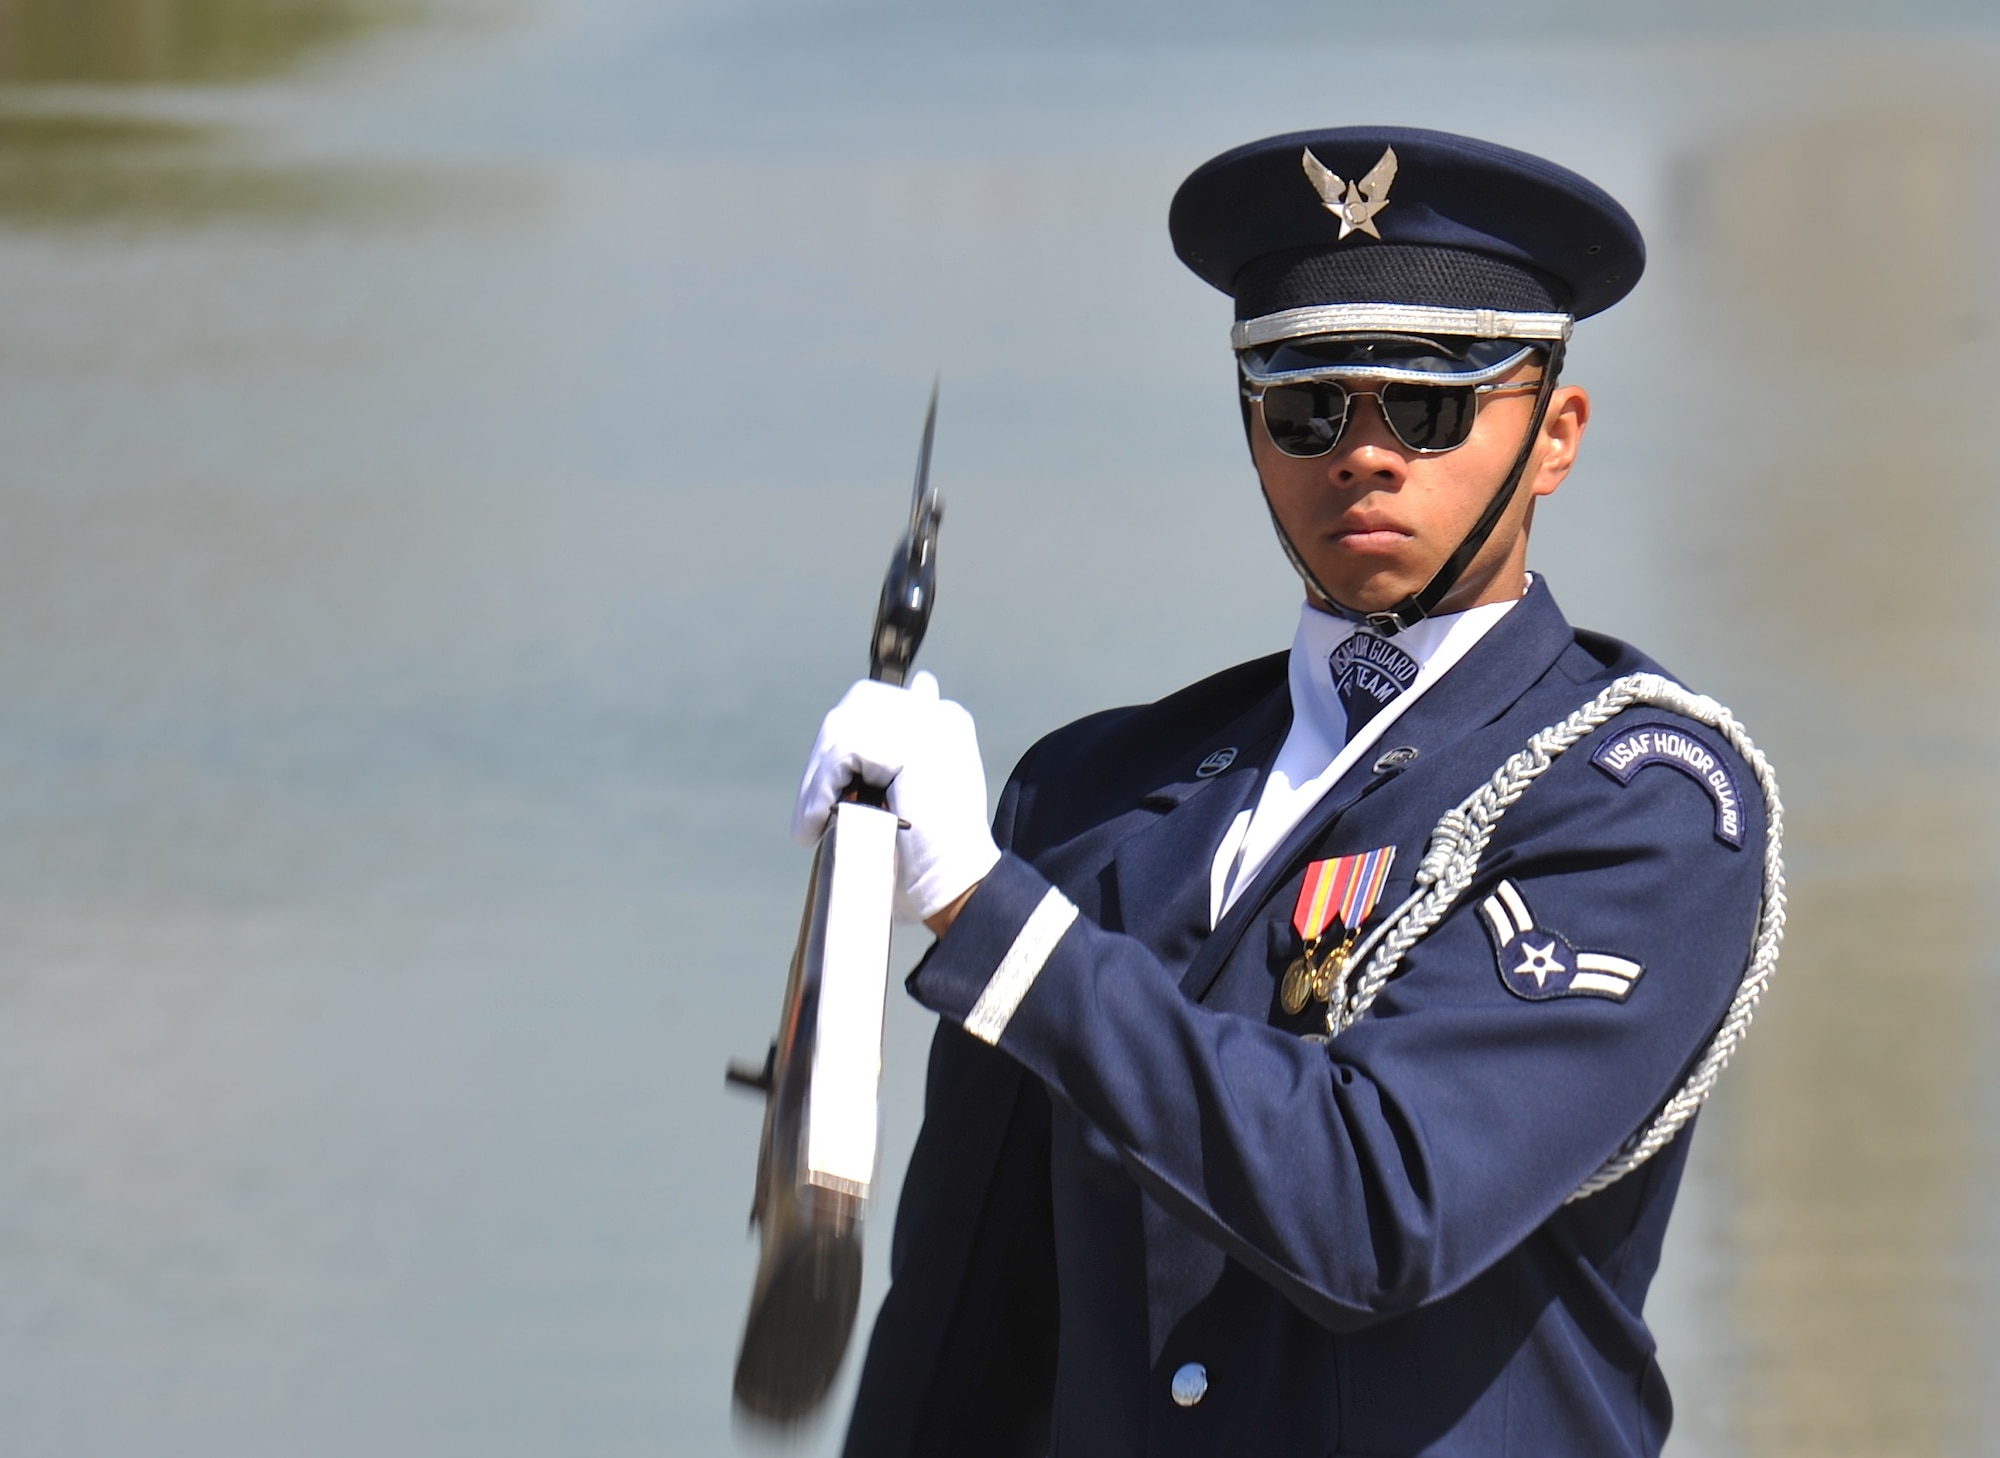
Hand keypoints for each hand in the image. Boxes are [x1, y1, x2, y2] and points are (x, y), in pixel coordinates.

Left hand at [793, 672, 1000, 924]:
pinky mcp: (913, 747)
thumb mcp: (912, 794)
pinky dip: (820, 792)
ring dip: (818, 782)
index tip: (830, 787)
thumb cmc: (930, 858)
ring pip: (844, 731)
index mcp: (943, 722)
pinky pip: (843, 755)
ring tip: (811, 823)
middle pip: (856, 706)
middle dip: (825, 758)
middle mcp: (940, 715)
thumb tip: (883, 712)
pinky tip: (816, 824)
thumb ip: (891, 758)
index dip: (843, 742)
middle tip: (812, 810)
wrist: (958, 890)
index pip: (873, 702)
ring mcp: (929, 726)